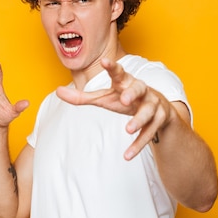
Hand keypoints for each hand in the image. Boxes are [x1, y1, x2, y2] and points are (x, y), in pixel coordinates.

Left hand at [56, 58, 172, 159]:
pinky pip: (150, 133)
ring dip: (139, 120)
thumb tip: (57, 91)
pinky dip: (139, 144)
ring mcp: (153, 105)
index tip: (105, 61)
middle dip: (132, 93)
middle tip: (124, 99)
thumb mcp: (104, 98)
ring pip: (148, 112)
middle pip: (139, 88)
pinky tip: (128, 155)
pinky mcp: (160, 120)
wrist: (159, 110)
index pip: (119, 72)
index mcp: (126, 82)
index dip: (112, 67)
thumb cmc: (125, 99)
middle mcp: (142, 91)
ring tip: (128, 129)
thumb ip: (82, 96)